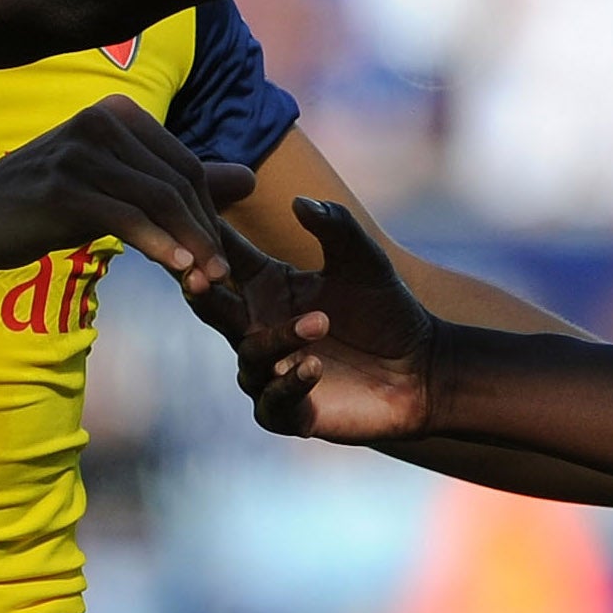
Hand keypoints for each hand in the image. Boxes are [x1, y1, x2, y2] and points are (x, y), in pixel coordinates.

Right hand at [0, 96, 252, 290]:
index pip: (185, 166)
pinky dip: (159, 246)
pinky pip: (128, 219)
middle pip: (178, 182)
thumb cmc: (44, 202)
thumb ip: (175, 182)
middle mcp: (102, 122)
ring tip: (205, 282)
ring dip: (189, 246)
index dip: (208, 214)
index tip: (218, 258)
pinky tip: (177, 270)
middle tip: (220, 277)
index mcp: (117, 113)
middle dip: (204, 232)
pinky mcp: (65, 187)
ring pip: (159, 201)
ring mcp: (82, 152)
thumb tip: (249, 178)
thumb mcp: (113, 187)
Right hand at [198, 198, 436, 441]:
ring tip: (320, 322)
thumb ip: (336, 226)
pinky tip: (313, 366)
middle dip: (200, 291)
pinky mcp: (290, 412)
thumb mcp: (365, 261)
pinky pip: (274, 401)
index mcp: (267, 287)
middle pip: (213, 308)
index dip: (205, 239)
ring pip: (251, 355)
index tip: (189, 216)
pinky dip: (289, 383)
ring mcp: (270, 372)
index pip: (224, 259)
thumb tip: (299, 200)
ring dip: (278, 338)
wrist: (422, 369)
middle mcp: (258, 328)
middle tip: (198, 275)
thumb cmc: (388, 309)